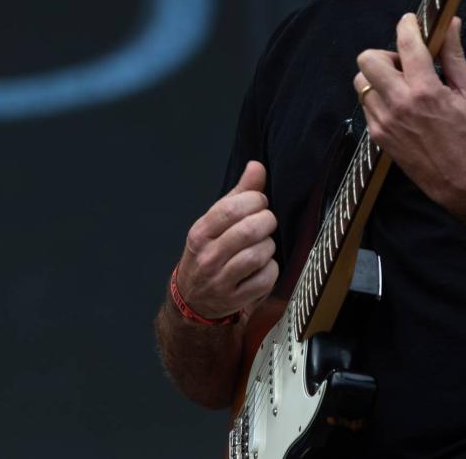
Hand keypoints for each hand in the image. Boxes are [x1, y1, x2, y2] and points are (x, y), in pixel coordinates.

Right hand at [175, 161, 278, 319]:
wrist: (193, 298)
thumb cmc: (208, 252)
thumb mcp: (215, 221)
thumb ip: (239, 193)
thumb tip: (256, 167)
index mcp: (200, 233)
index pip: (230, 209)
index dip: (254, 200)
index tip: (259, 202)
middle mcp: (207, 257)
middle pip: (249, 231)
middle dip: (266, 221)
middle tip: (266, 222)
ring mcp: (220, 281)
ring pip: (258, 255)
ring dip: (269, 245)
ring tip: (264, 244)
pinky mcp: (236, 299)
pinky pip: (265, 279)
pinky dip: (271, 269)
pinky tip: (264, 265)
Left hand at [354, 14, 465, 211]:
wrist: (458, 180)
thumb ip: (455, 56)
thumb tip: (450, 24)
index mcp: (426, 90)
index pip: (406, 45)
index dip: (406, 25)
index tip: (410, 21)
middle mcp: (399, 104)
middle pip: (368, 59)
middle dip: (384, 53)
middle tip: (403, 63)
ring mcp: (383, 120)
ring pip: (362, 81)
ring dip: (378, 76)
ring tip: (400, 85)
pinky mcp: (376, 134)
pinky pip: (366, 103)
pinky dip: (379, 96)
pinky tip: (399, 105)